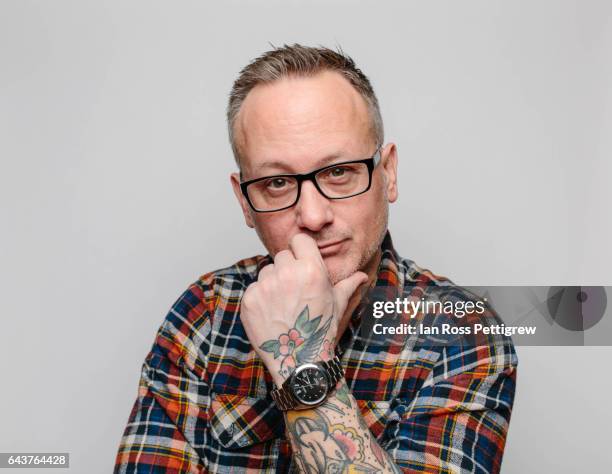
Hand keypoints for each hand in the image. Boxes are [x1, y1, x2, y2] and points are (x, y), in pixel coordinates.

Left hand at [240, 233, 366, 384]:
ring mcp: (266, 286)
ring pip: (267, 271)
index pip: (299, 239)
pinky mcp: (250, 299)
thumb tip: (362, 275)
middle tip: (295, 291)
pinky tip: (272, 314)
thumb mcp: (337, 304)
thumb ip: (348, 284)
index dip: (301, 250)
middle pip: (282, 256)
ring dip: (273, 282)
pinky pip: (254, 288)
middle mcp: (288, 273)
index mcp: (311, 269)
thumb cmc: (322, 330)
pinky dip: (260, 298)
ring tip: (284, 305)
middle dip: (288, 268)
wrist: (300, 362)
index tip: (302, 262)